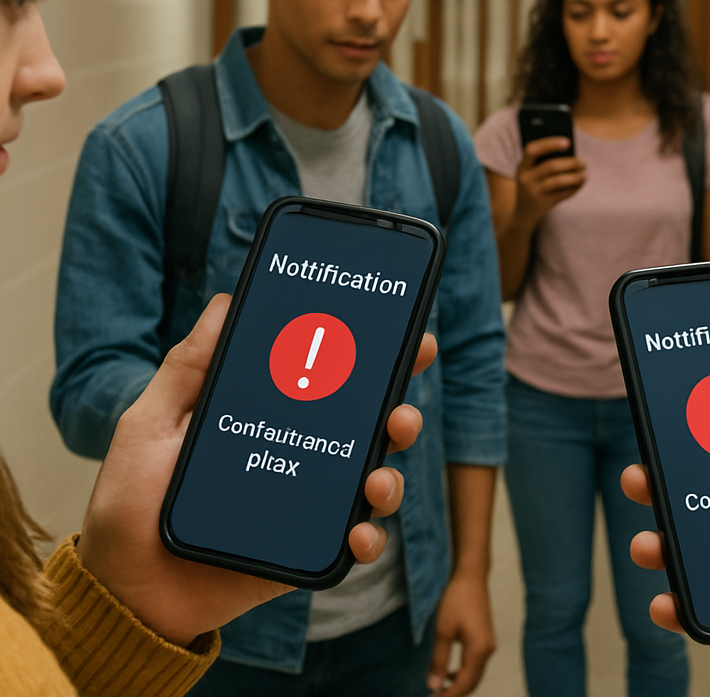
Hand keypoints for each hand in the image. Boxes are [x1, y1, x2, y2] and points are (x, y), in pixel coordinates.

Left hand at [77, 294, 436, 647]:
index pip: (330, 379)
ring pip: (374, 479)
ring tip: (377, 480)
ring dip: (392, 476)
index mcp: (271, 416)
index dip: (372, 356)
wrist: (123, 590)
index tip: (403, 333)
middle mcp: (301, 454)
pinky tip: (358, 534)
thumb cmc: (132, 501)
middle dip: (400, 412)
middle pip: (368, 426)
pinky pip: (354, 542)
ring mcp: (308, 503)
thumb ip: (187, 368)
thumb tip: (225, 302)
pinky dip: (370, 537)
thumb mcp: (150, 423)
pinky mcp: (307, 550)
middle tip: (401, 410)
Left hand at [427, 572, 495, 695]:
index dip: (449, 696)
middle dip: (455, 692)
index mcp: (479, 650)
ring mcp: (488, 643)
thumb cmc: (456, 599)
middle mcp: (488, 650)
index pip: (464, 684)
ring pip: (475, 673)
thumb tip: (433, 685)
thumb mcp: (443, 631)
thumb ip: (439, 660)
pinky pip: (476, 663)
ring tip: (439, 688)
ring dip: (459, 683)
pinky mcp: (485, 636)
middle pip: (473, 682)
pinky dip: (464, 672)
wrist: (470, 575)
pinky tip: (449, 671)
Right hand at [512, 136, 585, 228]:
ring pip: (559, 181)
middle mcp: (526, 179)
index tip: (568, 142)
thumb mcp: (532, 173)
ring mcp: (534, 192)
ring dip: (575, 177)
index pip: (532, 150)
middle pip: (550, 166)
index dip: (549, 144)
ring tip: (584, 175)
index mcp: (522, 166)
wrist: (524, 212)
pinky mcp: (544, 204)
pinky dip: (574, 188)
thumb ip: (545, 162)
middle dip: (570, 163)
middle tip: (583, 163)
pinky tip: (579, 185)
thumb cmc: (534, 184)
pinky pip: (562, 194)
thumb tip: (570, 154)